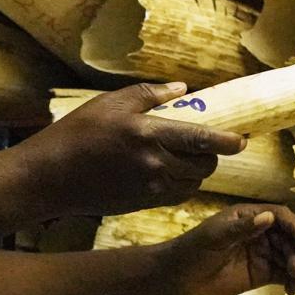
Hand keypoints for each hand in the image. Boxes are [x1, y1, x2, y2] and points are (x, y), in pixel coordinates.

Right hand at [18, 81, 237, 213]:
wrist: (51, 177)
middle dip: (213, 155)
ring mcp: (150, 188)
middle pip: (203, 164)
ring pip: (193, 182)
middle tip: (211, 144)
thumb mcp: (110, 103)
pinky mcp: (143, 204)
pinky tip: (173, 171)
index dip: (226, 141)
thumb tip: (183, 90)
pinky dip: (183, 183)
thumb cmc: (77, 133)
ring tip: (190, 156)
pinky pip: (177, 194)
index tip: (242, 140)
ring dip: (199, 170)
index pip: (200, 139)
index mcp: (147, 134)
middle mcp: (154, 164)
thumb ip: (149, 94)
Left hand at [159, 204, 294, 294]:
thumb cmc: (194, 250)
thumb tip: (269, 217)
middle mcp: (259, 233)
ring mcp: (261, 254)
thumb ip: (242, 228)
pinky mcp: (260, 274)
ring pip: (287, 258)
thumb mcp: (216, 236)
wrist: (179, 276)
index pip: (279, 217)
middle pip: (287, 239)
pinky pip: (282, 275)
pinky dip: (291, 282)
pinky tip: (293, 291)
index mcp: (248, 217)